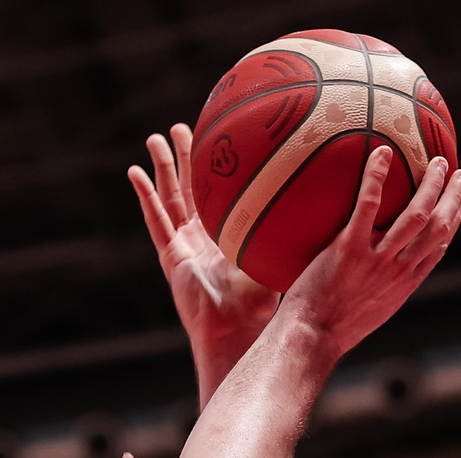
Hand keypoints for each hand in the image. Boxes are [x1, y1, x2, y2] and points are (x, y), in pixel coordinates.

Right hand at [128, 125, 278, 375]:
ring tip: (154, 138)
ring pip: (169, 198)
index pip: (222, 196)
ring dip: (161, 168)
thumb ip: (295, 227)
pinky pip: (155, 220)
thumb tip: (326, 200)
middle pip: (191, 189)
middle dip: (187, 158)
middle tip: (185, 128)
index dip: (219, 170)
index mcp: (227, 236)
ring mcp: (183, 247)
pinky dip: (144, 195)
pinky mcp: (170, 257)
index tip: (221, 138)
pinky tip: (134, 172)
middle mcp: (203, 239)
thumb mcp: (281, 252)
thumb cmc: (264, 301)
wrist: (238, 327)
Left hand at [283, 149, 460, 360]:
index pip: (438, 249)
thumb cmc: (328, 330)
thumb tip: (364, 274)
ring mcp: (377, 260)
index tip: (458, 206)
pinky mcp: (350, 249)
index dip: (452, 223)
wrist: (311, 340)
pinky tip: (381, 152)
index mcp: (403, 285)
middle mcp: (399, 271)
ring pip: (416, 215)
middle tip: (458, 173)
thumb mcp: (362, 313)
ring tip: (437, 161)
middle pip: (439, 227)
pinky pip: (368, 205)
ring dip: (432, 185)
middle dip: (453, 198)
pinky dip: (377, 176)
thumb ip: (372, 288)